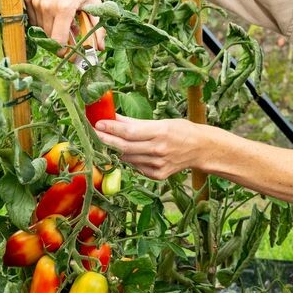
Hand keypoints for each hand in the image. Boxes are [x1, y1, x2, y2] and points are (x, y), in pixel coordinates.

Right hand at [24, 0, 103, 54]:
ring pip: (39, 28)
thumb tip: (99, 49)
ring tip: (63, 21)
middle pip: (48, 37)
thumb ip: (97, 28)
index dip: (62, 51)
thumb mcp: (94, 3)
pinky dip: (42, 20)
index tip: (69, 53)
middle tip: (69, 36)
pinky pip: (33, 18)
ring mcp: (35, 1)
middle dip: (58, 41)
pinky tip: (53, 12)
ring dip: (50, 30)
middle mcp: (46, 6)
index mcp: (64, 9)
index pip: (57, 41)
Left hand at [90, 117, 206, 181]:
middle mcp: (158, 150)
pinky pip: (136, 166)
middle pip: (124, 147)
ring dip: (114, 150)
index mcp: (160, 133)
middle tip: (92, 133)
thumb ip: (135, 123)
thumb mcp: (161, 122)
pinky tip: (127, 153)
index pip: (129, 132)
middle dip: (105, 140)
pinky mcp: (157, 175)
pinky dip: (129, 159)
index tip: (97, 124)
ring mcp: (157, 165)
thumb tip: (113, 117)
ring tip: (105, 141)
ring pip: (127, 158)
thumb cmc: (181, 131)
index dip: (111, 128)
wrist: (201, 150)